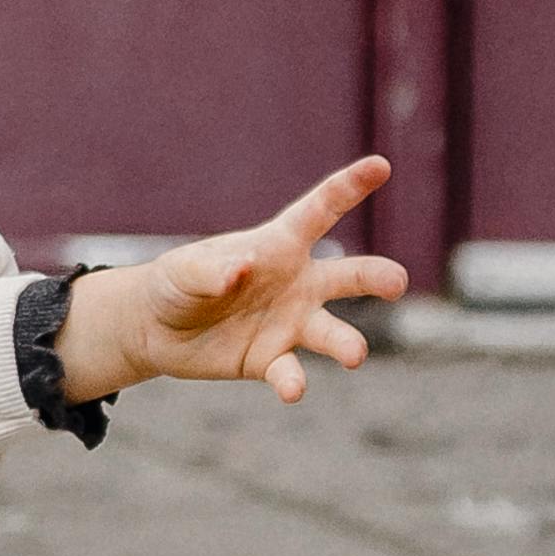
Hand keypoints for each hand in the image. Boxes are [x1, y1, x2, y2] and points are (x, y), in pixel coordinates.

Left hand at [65, 162, 406, 408]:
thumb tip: (241, 269)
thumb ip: (211, 270)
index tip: (380, 165)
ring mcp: (290, 323)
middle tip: (397, 282)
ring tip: (355, 354)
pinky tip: (292, 390)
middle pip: (349, 276)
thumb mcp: (183, 270)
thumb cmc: (176, 283)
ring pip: (332, 332)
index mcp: (278, 245)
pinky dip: (293, 381)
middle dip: (377, 277)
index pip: (320, 210)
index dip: (350, 187)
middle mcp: (297, 283)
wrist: (157, 330)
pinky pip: (292, 371)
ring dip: (346, 343)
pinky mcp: (272, 361)